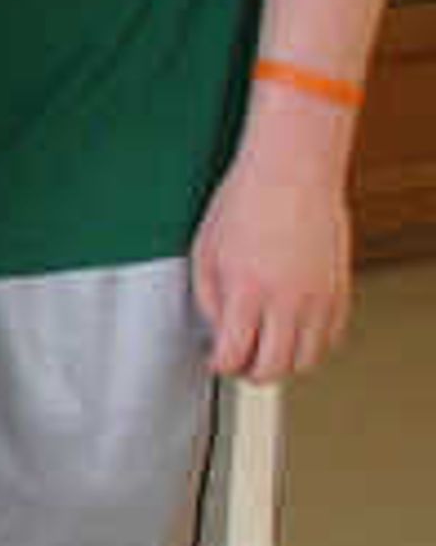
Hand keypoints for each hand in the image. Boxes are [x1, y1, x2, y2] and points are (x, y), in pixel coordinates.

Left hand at [192, 125, 353, 377]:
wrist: (291, 172)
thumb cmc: (245, 202)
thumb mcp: (205, 253)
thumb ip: (209, 301)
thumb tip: (219, 334)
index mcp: (247, 290)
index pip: (235, 356)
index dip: (220, 366)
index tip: (214, 361)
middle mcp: (287, 299)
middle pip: (274, 368)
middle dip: (250, 373)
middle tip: (239, 362)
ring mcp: (319, 297)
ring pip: (307, 360)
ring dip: (283, 363)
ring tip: (266, 350)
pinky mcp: (340, 290)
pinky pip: (330, 338)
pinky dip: (311, 346)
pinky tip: (293, 334)